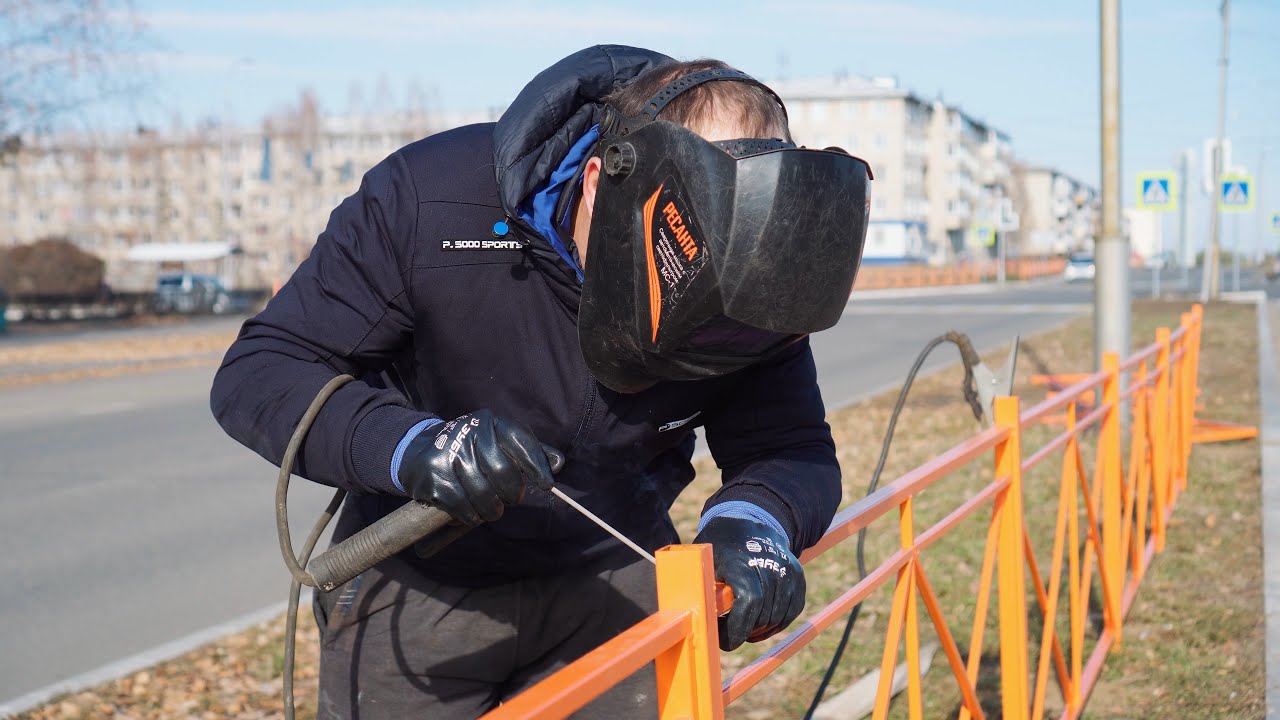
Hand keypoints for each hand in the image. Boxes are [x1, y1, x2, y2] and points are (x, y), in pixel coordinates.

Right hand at [398, 409, 563, 525]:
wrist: (420, 451)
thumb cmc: (472, 450)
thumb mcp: (499, 442)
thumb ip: (529, 452)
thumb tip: (558, 464)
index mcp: (490, 422)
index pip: (520, 441)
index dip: (536, 465)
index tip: (547, 486)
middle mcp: (469, 432)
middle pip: (502, 472)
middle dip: (512, 493)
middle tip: (510, 500)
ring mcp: (449, 454)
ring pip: (484, 495)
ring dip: (492, 510)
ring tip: (492, 510)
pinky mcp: (434, 477)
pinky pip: (463, 507)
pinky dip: (471, 517)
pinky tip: (472, 514)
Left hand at [693, 517, 805, 650]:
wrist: (747, 518)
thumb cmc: (719, 546)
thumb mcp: (702, 561)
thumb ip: (701, 586)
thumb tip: (692, 617)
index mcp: (741, 561)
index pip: (749, 602)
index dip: (737, 628)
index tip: (723, 640)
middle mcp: (768, 563)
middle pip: (763, 614)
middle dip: (744, 632)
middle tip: (728, 633)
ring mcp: (786, 568)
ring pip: (777, 617)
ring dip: (759, 630)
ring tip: (742, 627)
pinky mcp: (797, 574)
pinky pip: (791, 611)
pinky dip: (776, 623)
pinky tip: (760, 624)